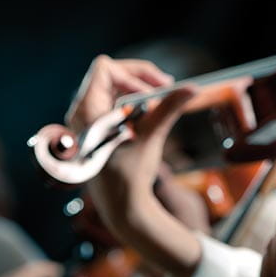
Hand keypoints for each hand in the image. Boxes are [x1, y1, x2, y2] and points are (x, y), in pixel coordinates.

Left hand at [67, 55, 202, 276]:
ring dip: (138, 92)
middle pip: (109, 76)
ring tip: (159, 104)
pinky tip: (149, 117)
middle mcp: (81, 113)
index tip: (157, 89)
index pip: (105, 69)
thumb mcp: (151, 136)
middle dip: (140, 80)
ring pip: (112, 90)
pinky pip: (112, 105)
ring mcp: (86, 122)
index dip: (134, 72)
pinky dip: (132, 104)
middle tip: (165, 90)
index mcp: (87, 111)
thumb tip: (193, 88)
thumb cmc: (129, 175)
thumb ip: (170, 107)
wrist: (121, 207)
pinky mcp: (95, 132)